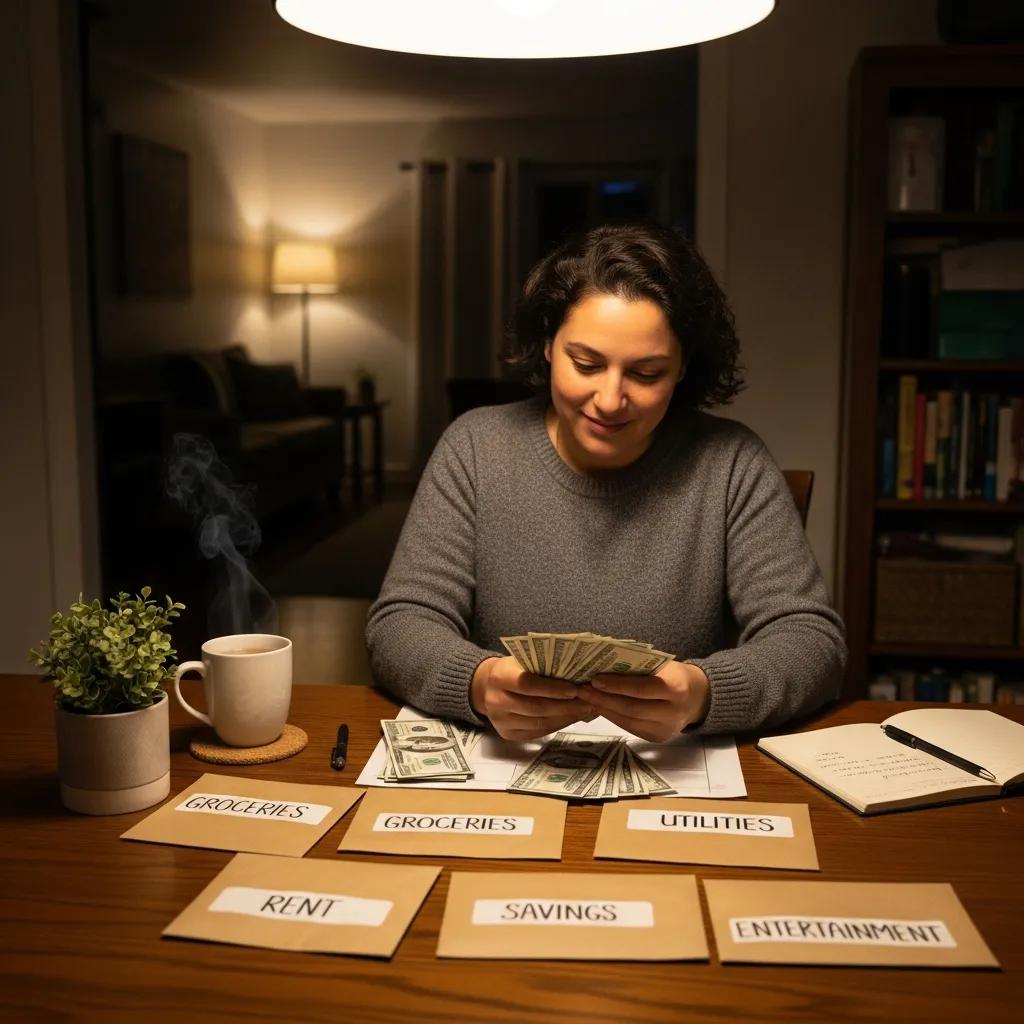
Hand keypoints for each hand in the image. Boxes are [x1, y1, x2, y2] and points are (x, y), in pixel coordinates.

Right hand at [470, 656, 594, 740]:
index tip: (575, 689)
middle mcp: (495, 701)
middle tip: (590, 701)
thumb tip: (579, 675)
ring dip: (566, 717)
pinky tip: (572, 717)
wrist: (487, 687)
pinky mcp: (507, 734)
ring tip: (586, 710)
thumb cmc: (513, 669)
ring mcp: (500, 721)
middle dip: (566, 706)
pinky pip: (538, 732)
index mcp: (499, 676)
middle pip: (536, 707)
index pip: (527, 684)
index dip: (552, 688)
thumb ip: (544, 667)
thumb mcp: (523, 661)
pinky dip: (558, 725)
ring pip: (540, 723)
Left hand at [575, 661, 709, 741]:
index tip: (594, 679)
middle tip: (582, 690)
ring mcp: (666, 729)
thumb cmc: (674, 675)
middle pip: (632, 708)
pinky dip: (613, 716)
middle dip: (604, 699)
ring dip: (604, 709)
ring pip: (628, 721)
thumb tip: (603, 666)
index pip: (642, 688)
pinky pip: (630, 727)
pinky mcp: (657, 738)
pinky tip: (599, 707)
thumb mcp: (663, 666)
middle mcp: (673, 712)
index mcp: (676, 689)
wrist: (698, 698)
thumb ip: (639, 668)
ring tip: (585, 698)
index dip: (617, 686)